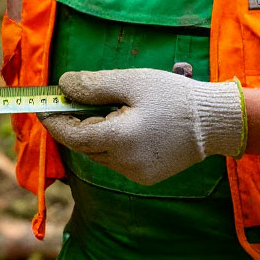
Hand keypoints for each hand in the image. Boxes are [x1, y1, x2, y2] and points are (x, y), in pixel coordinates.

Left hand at [40, 67, 245, 184]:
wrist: (216, 122)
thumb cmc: (173, 96)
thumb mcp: (131, 81)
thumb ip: (93, 85)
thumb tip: (63, 85)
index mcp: (120, 139)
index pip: (73, 135)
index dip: (55, 121)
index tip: (43, 106)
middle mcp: (125, 164)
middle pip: (84, 144)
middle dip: (74, 123)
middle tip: (71, 98)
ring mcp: (136, 174)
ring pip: (99, 154)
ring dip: (94, 133)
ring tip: (107, 107)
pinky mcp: (147, 177)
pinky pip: (117, 160)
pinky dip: (111, 143)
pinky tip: (124, 123)